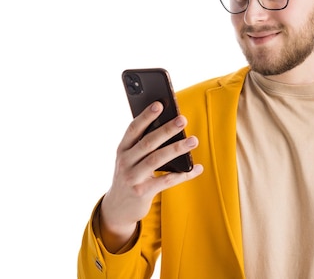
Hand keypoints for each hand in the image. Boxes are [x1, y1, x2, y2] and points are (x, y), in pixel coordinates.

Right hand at [99, 101, 202, 251]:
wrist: (117, 208)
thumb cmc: (130, 175)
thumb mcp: (130, 159)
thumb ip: (142, 145)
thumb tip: (169, 127)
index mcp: (122, 149)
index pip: (133, 129)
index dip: (146, 116)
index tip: (159, 104)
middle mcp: (125, 161)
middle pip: (148, 142)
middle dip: (166, 130)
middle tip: (182, 119)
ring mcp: (133, 177)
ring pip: (157, 159)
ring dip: (177, 149)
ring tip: (194, 140)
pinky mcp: (142, 192)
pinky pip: (166, 181)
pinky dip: (183, 175)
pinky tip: (196, 169)